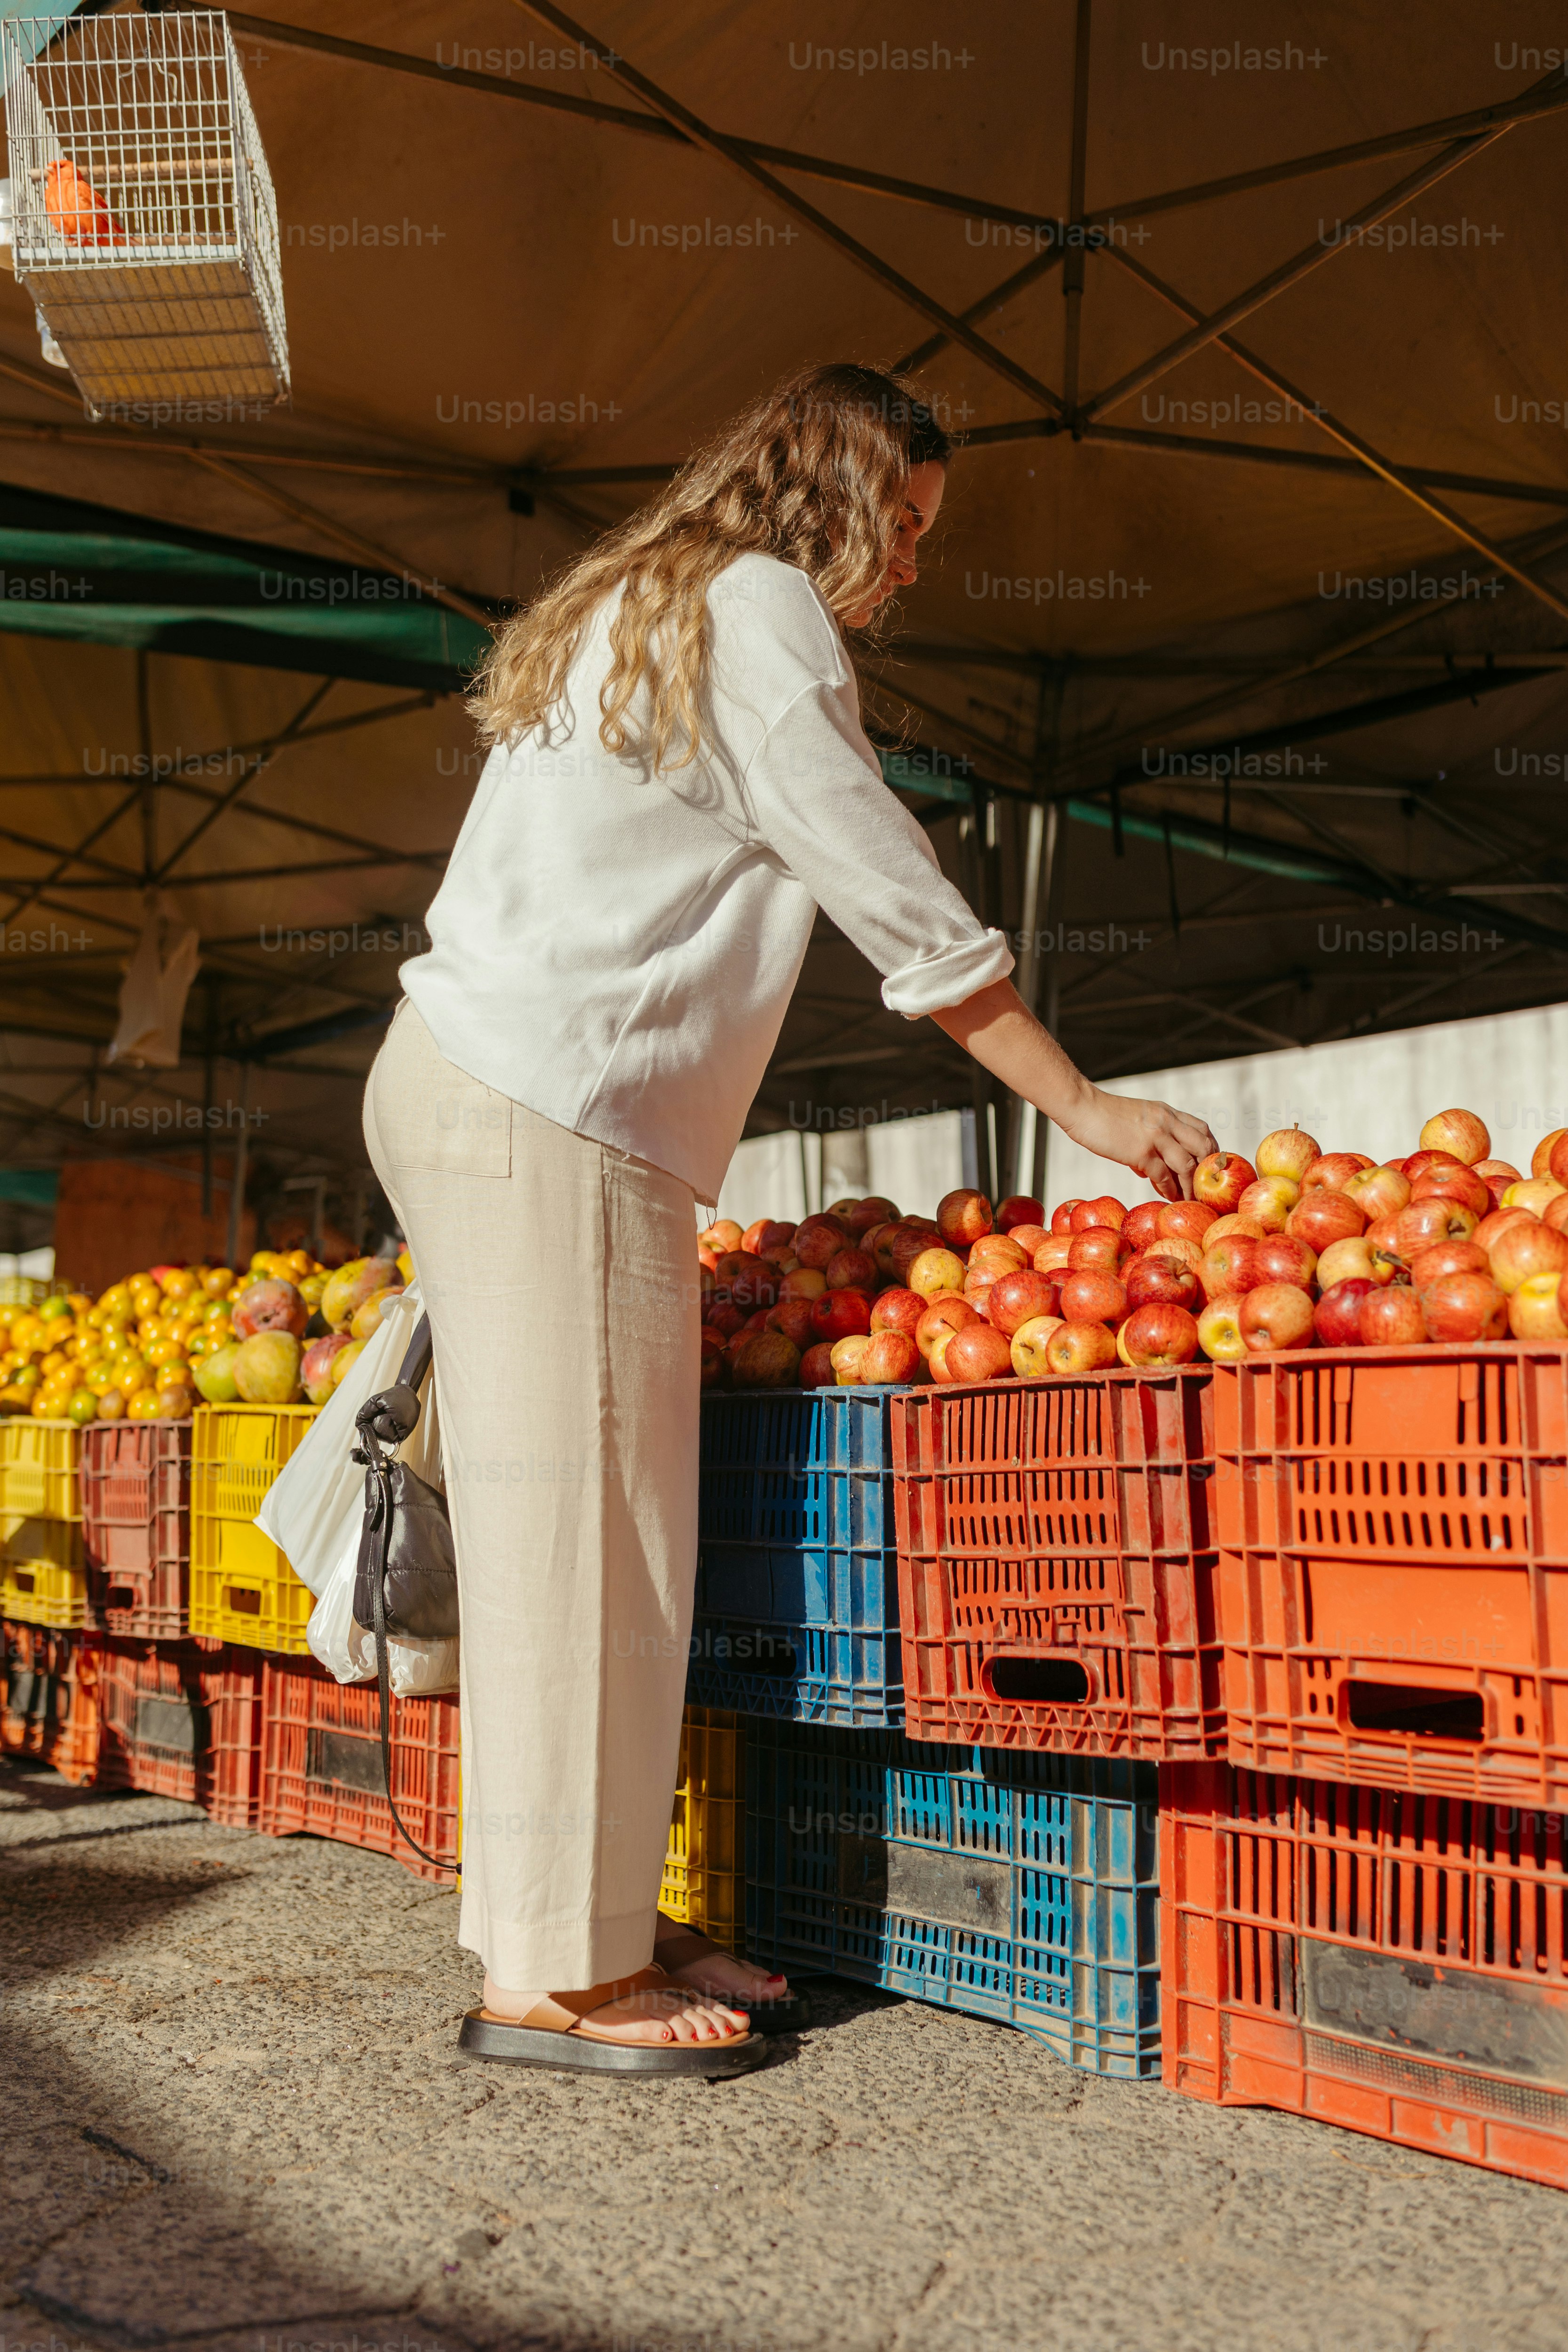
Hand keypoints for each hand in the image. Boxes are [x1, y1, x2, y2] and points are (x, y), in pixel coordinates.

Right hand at [1062, 1086, 1217, 1200]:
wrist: (1083, 1108)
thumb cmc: (1103, 1117)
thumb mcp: (1136, 1121)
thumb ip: (1149, 1141)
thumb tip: (1150, 1173)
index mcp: (1167, 1113)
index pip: (1203, 1130)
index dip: (1210, 1151)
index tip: (1208, 1169)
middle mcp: (1167, 1122)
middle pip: (1204, 1147)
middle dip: (1207, 1170)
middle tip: (1204, 1188)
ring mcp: (1156, 1136)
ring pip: (1188, 1165)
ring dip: (1190, 1186)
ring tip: (1188, 1199)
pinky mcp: (1141, 1151)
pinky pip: (1163, 1176)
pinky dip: (1169, 1189)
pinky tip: (1168, 1197)